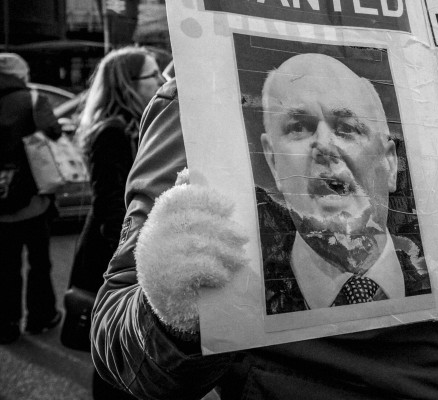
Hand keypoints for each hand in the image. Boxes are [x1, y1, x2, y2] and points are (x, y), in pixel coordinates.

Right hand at [136, 170, 248, 332]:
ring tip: (240, 259)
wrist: (167, 309)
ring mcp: (155, 260)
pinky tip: (224, 276)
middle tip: (243, 237)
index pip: (176, 199)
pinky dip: (215, 270)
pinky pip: (196, 267)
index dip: (205, 198)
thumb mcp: (184, 235)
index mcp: (156, 222)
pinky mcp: (163, 281)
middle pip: (192, 221)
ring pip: (198, 244)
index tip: (229, 206)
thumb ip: (189, 206)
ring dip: (225, 251)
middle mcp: (151, 238)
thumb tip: (191, 171)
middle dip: (223, 228)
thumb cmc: (183, 265)